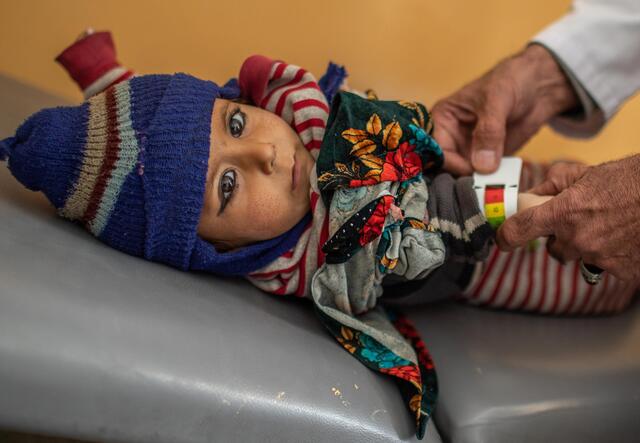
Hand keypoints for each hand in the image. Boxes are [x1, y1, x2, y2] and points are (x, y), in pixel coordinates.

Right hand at [431, 44, 578, 174]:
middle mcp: (450, 137)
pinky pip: (483, 178)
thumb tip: (482, 166)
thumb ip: (489, 132)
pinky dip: (492, 184)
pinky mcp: (485, 160)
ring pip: (463, 176)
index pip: (436, 149)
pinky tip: (503, 184)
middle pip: (446, 168)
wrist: (539, 86)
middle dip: (463, 178)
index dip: (450, 162)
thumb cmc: (512, 81)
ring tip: (494, 187)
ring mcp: (468, 150)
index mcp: (442, 119)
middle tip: (482, 187)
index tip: (471, 170)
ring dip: (478, 184)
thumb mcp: (498, 101)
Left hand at [497, 155, 639, 281]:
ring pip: (579, 258)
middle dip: (561, 237)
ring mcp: (600, 256)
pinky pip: (605, 266)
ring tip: (607, 225)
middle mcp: (577, 238)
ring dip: (585, 246)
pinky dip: (612, 256)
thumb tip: (530, 197)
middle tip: (581, 221)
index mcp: (562, 212)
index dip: (505, 237)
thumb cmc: (628, 179)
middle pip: (553, 249)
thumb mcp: (583, 173)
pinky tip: (624, 238)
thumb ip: (550, 186)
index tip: (503, 241)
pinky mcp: (623, 270)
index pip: (518, 230)